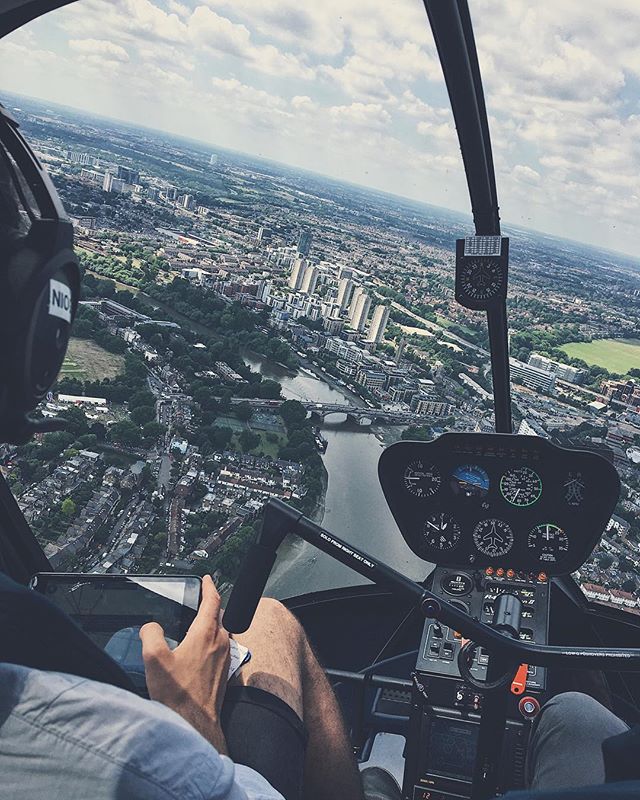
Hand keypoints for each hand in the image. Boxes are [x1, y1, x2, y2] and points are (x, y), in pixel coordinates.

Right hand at [140, 575, 229, 750]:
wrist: (195, 725)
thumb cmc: (178, 696)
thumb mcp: (154, 659)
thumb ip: (150, 634)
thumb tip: (150, 626)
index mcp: (206, 634)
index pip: (213, 600)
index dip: (209, 586)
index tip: (206, 579)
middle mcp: (220, 643)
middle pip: (220, 614)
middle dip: (211, 604)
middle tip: (202, 598)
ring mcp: (225, 658)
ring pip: (222, 631)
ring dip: (213, 623)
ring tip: (199, 622)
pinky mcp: (224, 673)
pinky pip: (221, 647)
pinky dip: (212, 640)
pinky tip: (198, 651)